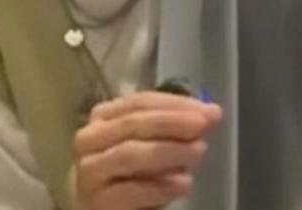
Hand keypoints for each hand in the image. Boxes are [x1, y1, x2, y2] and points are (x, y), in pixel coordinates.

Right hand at [73, 92, 221, 209]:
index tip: (207, 110)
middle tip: (203, 125)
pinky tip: (183, 183)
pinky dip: (160, 186)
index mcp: (103, 118)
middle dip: (172, 122)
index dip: (174, 104)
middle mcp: (89, 139)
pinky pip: (130, 191)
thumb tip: (211, 113)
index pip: (139, 102)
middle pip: (132, 124)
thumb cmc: (133, 174)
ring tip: (198, 153)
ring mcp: (90, 171)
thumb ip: (178, 129)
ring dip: (169, 151)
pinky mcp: (97, 202)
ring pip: (130, 154)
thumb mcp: (156, 146)